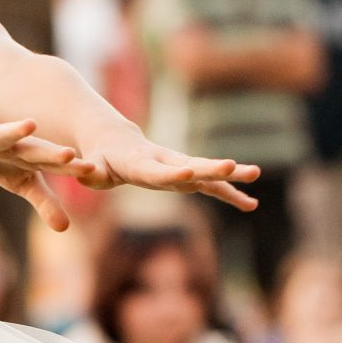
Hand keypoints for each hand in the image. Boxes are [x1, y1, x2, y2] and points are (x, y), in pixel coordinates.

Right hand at [0, 112, 79, 231]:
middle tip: (70, 154)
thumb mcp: (22, 183)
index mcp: (30, 157)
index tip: (95, 170)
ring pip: (3, 135)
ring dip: (15, 130)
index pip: (54, 164)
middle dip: (51, 152)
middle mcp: (14, 146)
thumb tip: (66, 228)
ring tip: (30, 124)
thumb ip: (46, 202)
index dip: (72, 168)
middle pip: (35, 150)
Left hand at [65, 133, 260, 210]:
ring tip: (256, 175)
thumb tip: (85, 172)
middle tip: (235, 167)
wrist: (113, 138)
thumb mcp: (90, 166)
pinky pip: (210, 185)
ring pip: (207, 172)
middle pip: (192, 166)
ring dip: (231, 177)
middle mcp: (164, 162)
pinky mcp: (185, 173)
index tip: (192, 174)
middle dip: (213, 169)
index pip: (159, 172)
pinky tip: (251, 204)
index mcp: (141, 163)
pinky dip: (229, 193)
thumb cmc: (99, 157)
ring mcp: (177, 166)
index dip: (174, 175)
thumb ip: (90, 172)